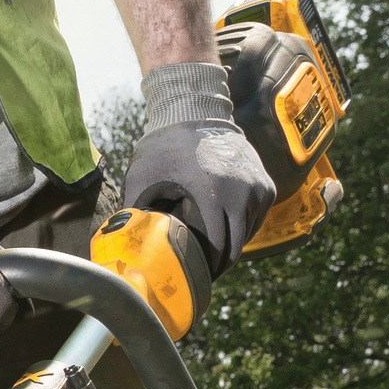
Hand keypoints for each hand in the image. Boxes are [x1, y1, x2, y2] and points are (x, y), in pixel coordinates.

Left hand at [123, 61, 275, 272]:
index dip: (205, 270)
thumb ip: (134, 212)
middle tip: (201, 273)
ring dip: (231, 247)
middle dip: (218, 265)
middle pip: (235, 248)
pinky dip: (243, 230)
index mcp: (213, 195)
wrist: (197, 111)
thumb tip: (122, 247)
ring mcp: (258, 188)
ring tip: (211, 253)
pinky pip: (257, 220)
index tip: (193, 278)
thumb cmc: (165, 146)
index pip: (217, 250)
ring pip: (247, 236)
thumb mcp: (142, 178)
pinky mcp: (267, 184)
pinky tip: (224, 232)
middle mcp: (243, 192)